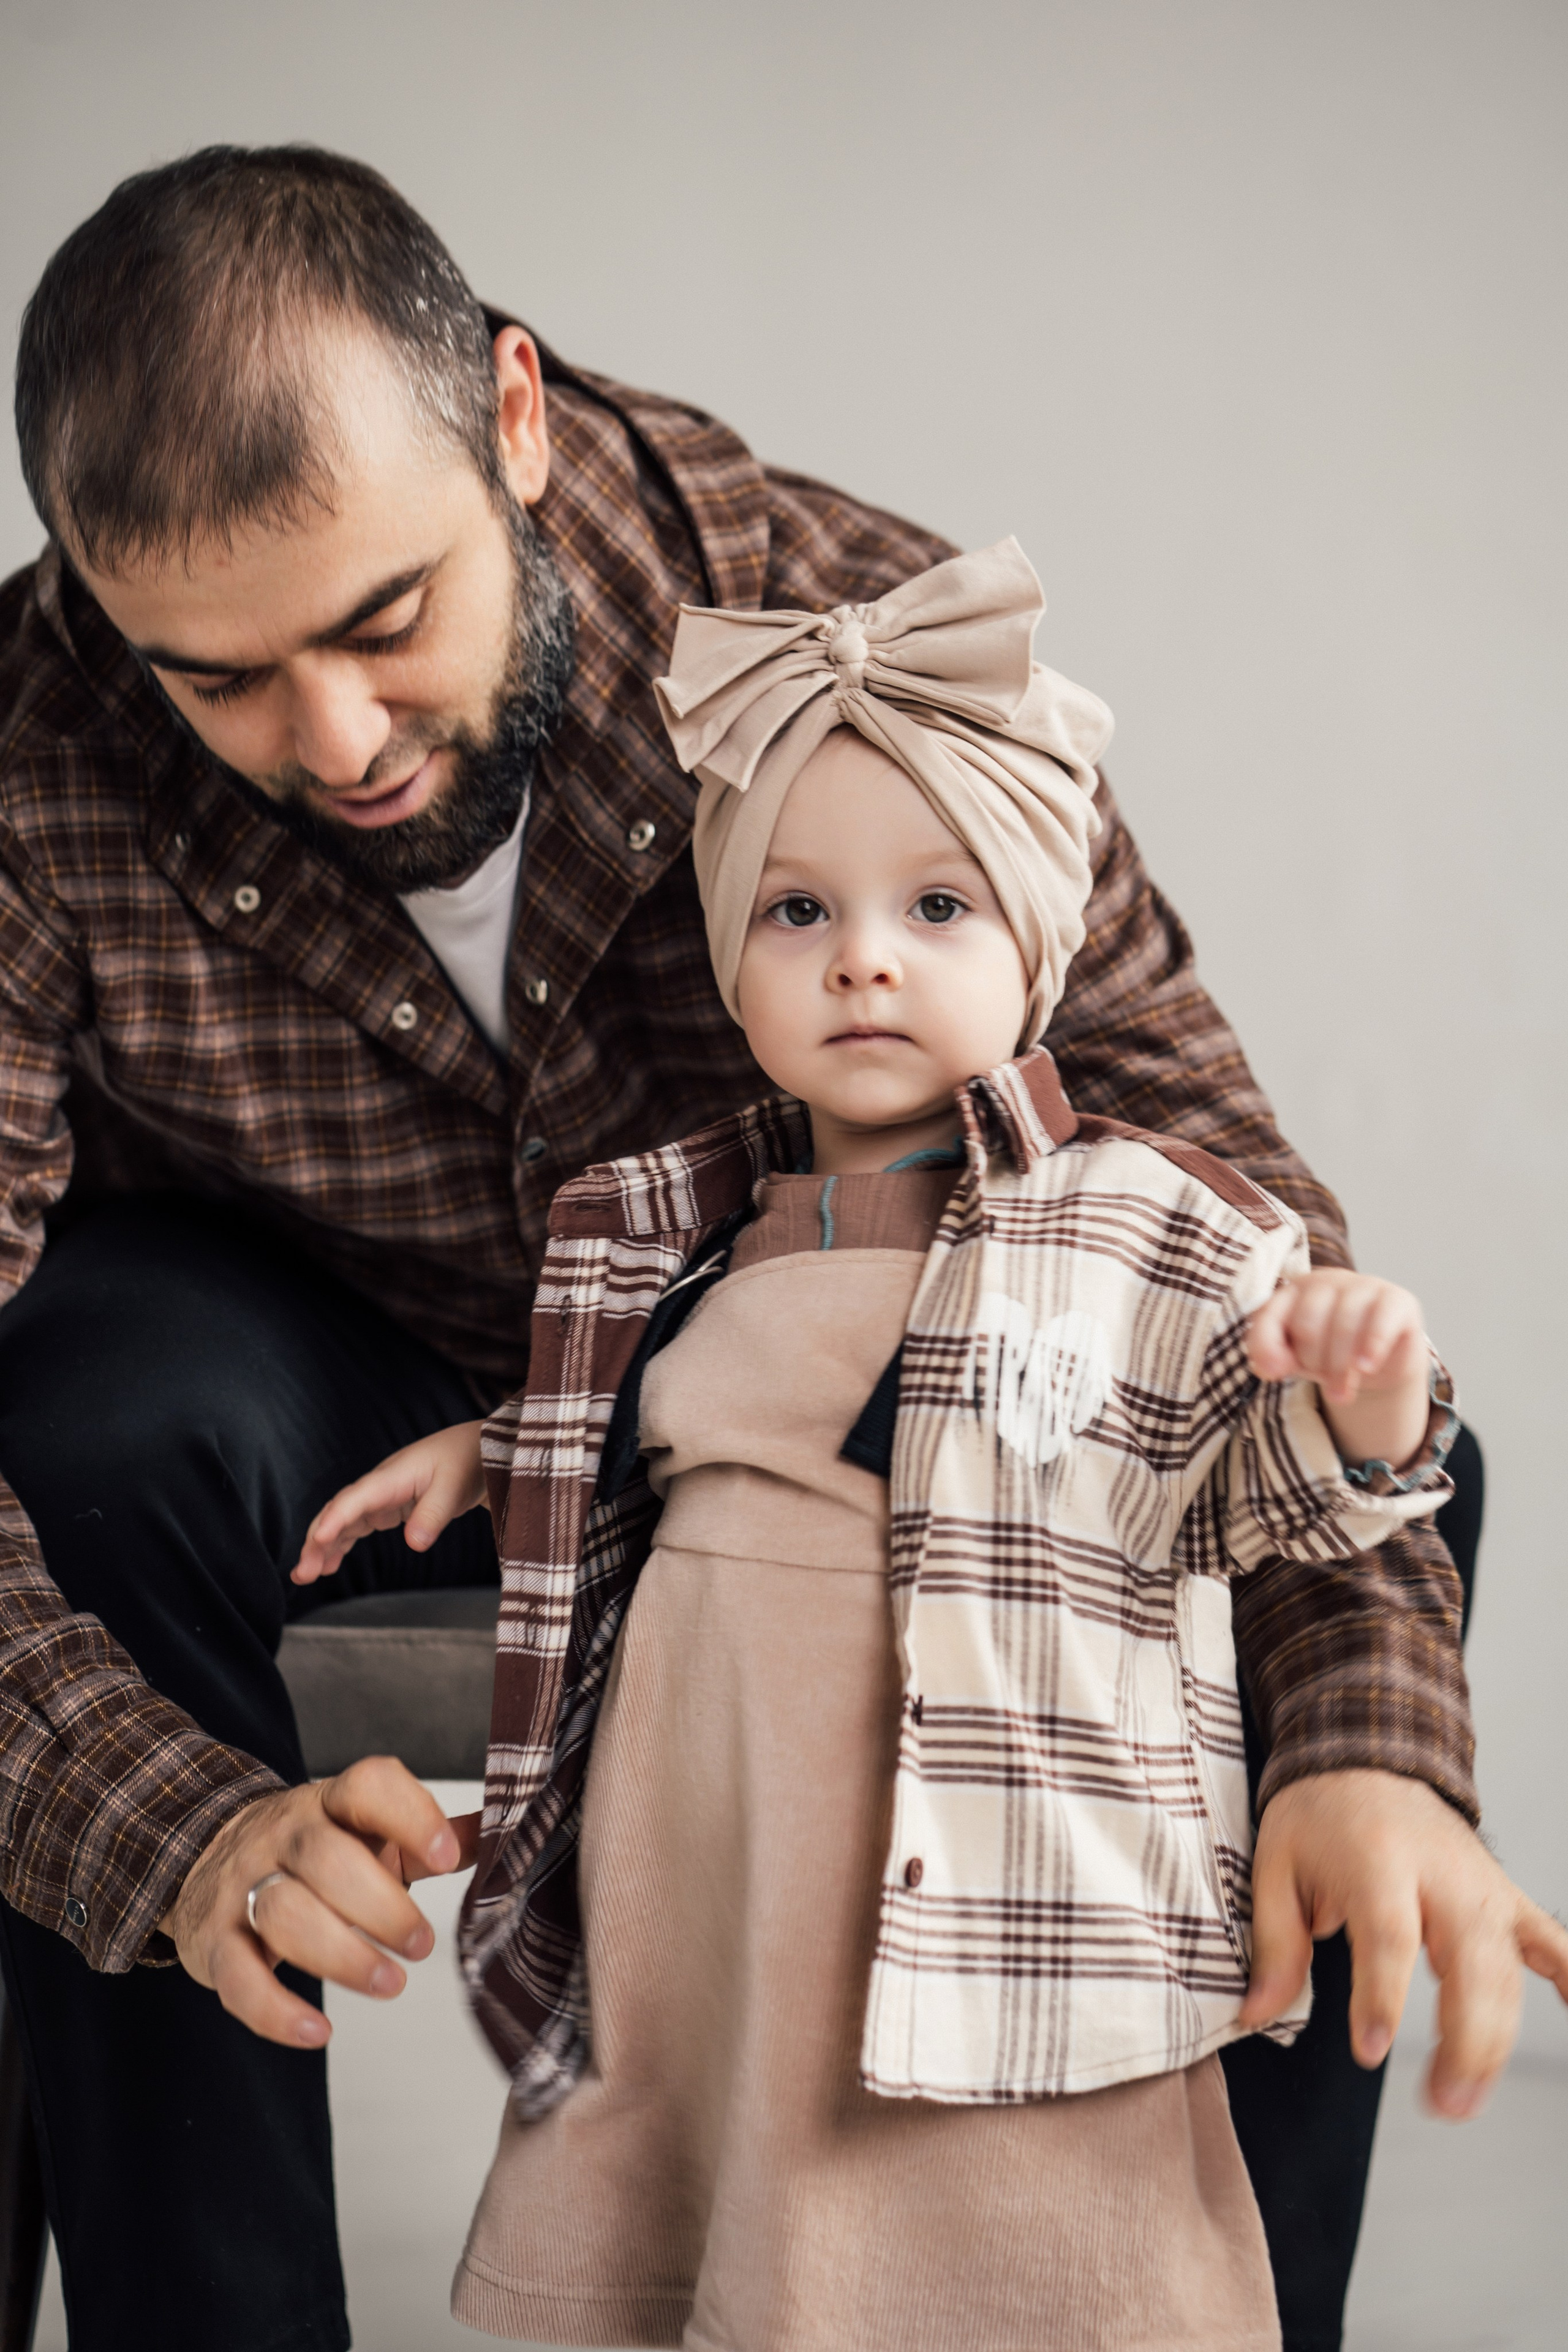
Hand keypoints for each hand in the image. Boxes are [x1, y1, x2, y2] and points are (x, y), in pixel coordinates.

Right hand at [162, 1758, 481, 2045]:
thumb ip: (431, 1836)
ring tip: (391, 1984)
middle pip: (327, 1859)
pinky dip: (275, 2012)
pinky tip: (317, 2033)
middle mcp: (284, 1836)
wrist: (208, 1857)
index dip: (410, 1815)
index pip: (367, 1786)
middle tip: (423, 1945)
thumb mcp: (368, 1832)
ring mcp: (243, 1887)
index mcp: (331, 1803)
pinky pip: (238, 1978)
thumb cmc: (313, 1853)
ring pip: (284, 1913)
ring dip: (341, 1956)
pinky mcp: (215, 1942)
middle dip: (382, 1906)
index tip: (446, 1857)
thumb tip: (507, 1828)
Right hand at [292, 1420, 485, 1583]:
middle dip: (317, 1540)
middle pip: (339, 1511)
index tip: (319, 1539)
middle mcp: (379, 1485)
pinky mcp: (387, 1506)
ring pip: (342, 1521)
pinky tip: (328, 1565)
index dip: (336, 1518)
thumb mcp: (455, 1488)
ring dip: (322, 1546)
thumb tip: (415, 1544)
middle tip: (303, 1572)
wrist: (476, 1450)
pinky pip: (355, 1526)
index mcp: (392, 1476)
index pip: (357, 1497)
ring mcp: (380, 1496)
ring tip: (304, 1575)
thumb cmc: (466, 1463)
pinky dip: (339, 1544)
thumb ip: (433, 1515)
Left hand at [1240, 1769, 1567, 2117]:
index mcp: (1378, 1860)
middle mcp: (1442, 1874)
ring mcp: (1483, 1887)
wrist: (1368, 1753)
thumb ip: (1275, 1944)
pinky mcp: (1505, 1898)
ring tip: (1464, 2098)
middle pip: (1471, 1960)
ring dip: (1497, 2040)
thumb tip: (1257, 2013)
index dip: (1383, 1997)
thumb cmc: (1321, 1814)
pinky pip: (1553, 1941)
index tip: (1371, 2049)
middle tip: (1442, 2101)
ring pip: (1508, 1970)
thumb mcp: (1276, 1865)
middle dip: (1464, 2039)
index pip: (1390, 1935)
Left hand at [1247, 1269, 1429, 1468]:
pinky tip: (1365, 1367)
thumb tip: (1270, 1368)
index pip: (1268, 1315)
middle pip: (1308, 1323)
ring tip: (1341, 1393)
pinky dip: (1371, 1346)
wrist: (1381, 1361)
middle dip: (1312, 1361)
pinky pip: (1381, 1321)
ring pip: (1343, 1325)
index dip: (1267, 1348)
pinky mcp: (1397, 1300)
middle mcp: (1327, 1281)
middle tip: (1323, 1382)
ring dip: (1340, 1368)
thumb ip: (1272, 1357)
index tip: (1273, 1374)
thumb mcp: (1295, 1357)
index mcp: (1294, 1291)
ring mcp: (1363, 1286)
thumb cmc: (1329, 1352)